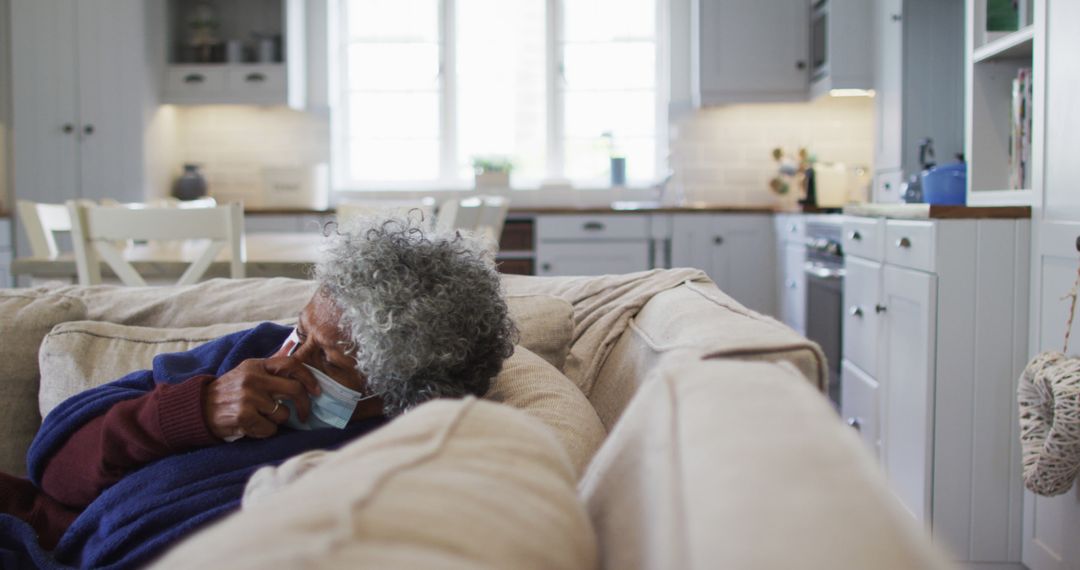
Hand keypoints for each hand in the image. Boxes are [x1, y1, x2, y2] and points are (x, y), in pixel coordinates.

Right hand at [203, 357, 320, 440]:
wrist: (199, 408)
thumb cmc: (229, 392)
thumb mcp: (247, 372)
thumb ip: (270, 369)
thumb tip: (296, 358)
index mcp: (256, 365)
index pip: (291, 364)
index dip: (309, 377)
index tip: (317, 391)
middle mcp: (253, 378)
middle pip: (295, 389)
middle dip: (305, 405)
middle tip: (305, 415)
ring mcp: (248, 397)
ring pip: (283, 413)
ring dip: (277, 420)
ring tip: (262, 417)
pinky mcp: (244, 415)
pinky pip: (270, 428)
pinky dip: (265, 431)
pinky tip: (253, 426)